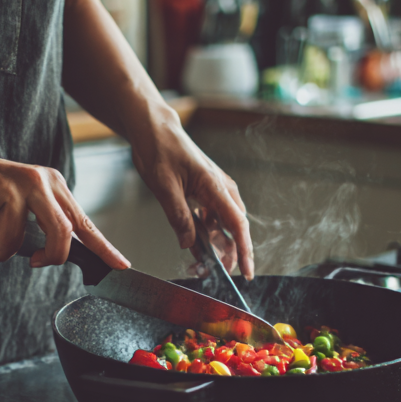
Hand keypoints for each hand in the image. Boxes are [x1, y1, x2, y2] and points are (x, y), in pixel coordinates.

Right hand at [0, 144, 129, 269]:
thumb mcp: (26, 198)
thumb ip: (49, 220)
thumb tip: (68, 253)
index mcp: (52, 182)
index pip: (83, 221)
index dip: (103, 247)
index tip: (121, 265)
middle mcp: (36, 181)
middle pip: (61, 233)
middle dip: (51, 257)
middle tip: (36, 262)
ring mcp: (9, 187)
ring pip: (17, 242)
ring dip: (1, 247)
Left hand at [129, 109, 253, 278]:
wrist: (153, 128)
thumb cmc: (160, 148)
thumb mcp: (164, 187)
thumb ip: (179, 217)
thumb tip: (188, 244)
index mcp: (215, 187)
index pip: (238, 226)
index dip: (244, 251)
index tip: (247, 272)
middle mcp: (220, 190)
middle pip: (233, 230)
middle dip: (226, 255)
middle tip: (211, 273)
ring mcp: (213, 191)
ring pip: (221, 227)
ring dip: (212, 247)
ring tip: (198, 263)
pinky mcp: (204, 193)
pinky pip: (209, 220)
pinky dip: (203, 235)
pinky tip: (193, 246)